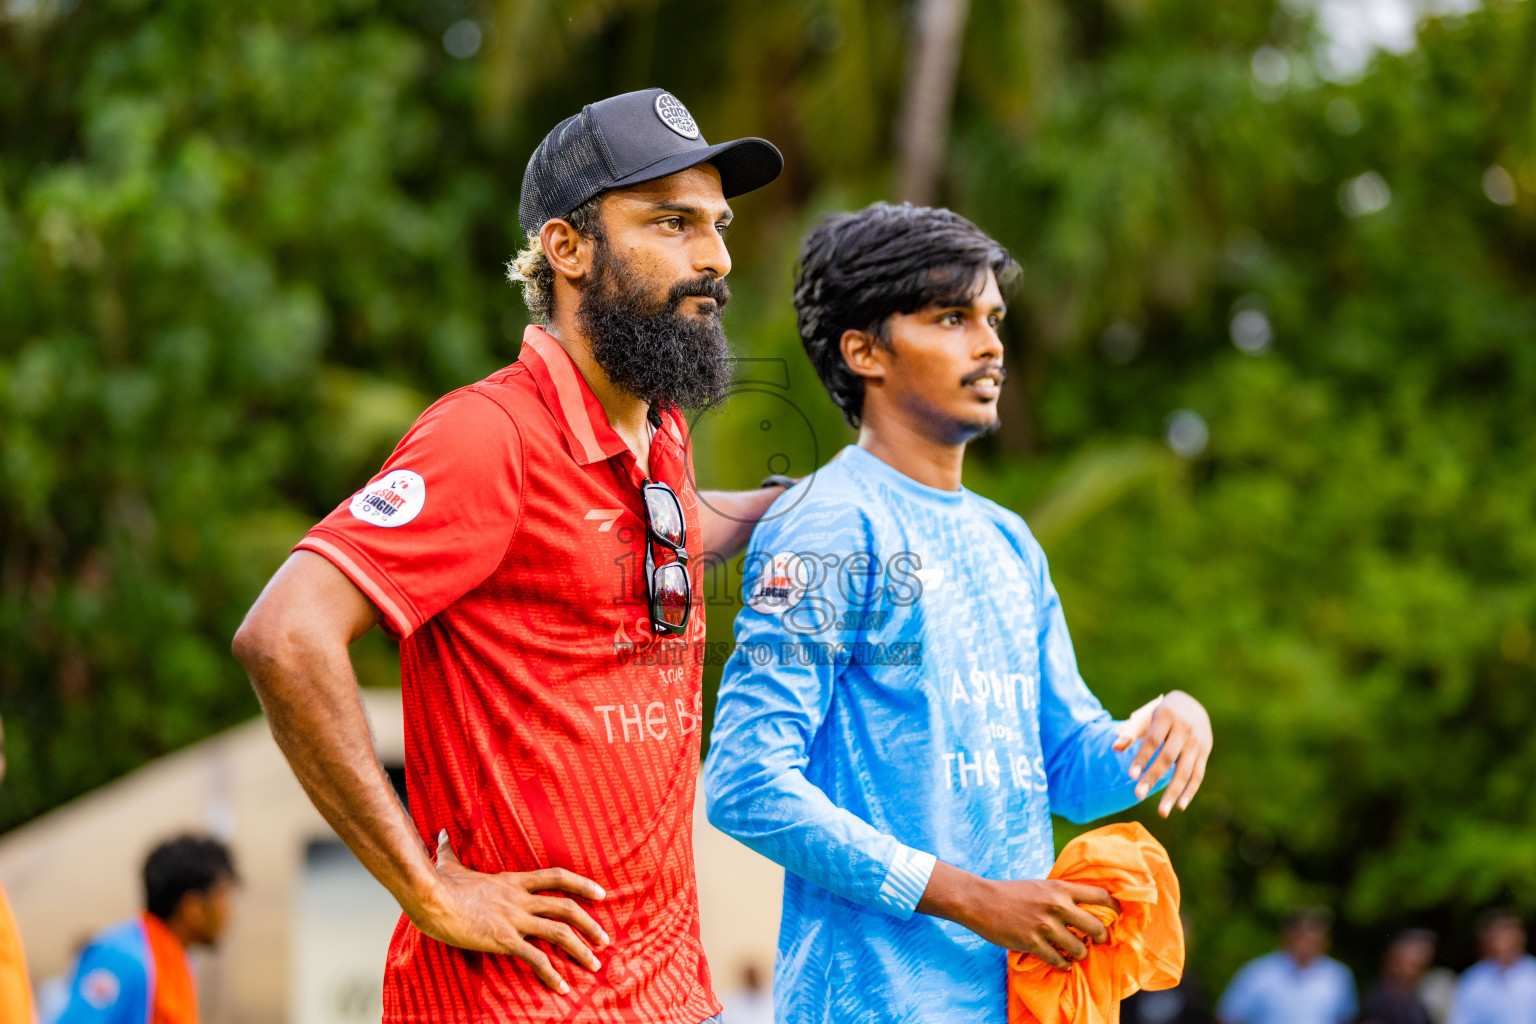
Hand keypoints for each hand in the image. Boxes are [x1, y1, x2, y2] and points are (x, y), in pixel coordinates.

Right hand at [411, 831, 609, 993]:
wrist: (430, 898)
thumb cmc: (438, 883)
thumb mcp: (449, 863)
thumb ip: (449, 851)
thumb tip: (440, 835)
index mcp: (512, 881)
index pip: (556, 877)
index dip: (582, 884)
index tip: (601, 893)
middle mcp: (519, 899)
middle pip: (566, 908)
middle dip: (590, 924)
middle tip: (605, 940)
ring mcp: (513, 919)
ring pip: (558, 932)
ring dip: (580, 950)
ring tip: (594, 965)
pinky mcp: (503, 939)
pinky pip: (534, 958)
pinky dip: (551, 974)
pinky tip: (561, 986)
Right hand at [918, 862, 1119, 970]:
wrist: (981, 901)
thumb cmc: (1012, 892)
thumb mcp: (1042, 885)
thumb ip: (1063, 894)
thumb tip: (1087, 906)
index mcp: (1060, 888)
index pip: (1101, 896)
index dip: (1115, 909)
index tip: (1116, 917)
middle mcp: (1056, 906)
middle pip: (1097, 927)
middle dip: (1102, 938)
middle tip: (1098, 941)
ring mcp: (1045, 926)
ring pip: (1080, 949)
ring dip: (1081, 954)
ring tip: (1076, 953)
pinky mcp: (1033, 943)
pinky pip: (1059, 961)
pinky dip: (1063, 964)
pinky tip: (1062, 962)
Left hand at [1112, 690, 1212, 815]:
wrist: (1193, 704)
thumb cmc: (1162, 714)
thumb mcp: (1147, 717)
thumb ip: (1131, 731)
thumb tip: (1115, 747)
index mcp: (1167, 716)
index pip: (1153, 741)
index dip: (1142, 758)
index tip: (1130, 776)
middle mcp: (1184, 729)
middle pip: (1167, 757)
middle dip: (1153, 777)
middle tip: (1137, 796)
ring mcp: (1197, 742)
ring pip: (1185, 771)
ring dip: (1174, 792)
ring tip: (1162, 812)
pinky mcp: (1205, 752)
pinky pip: (1198, 775)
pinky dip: (1189, 791)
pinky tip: (1180, 806)